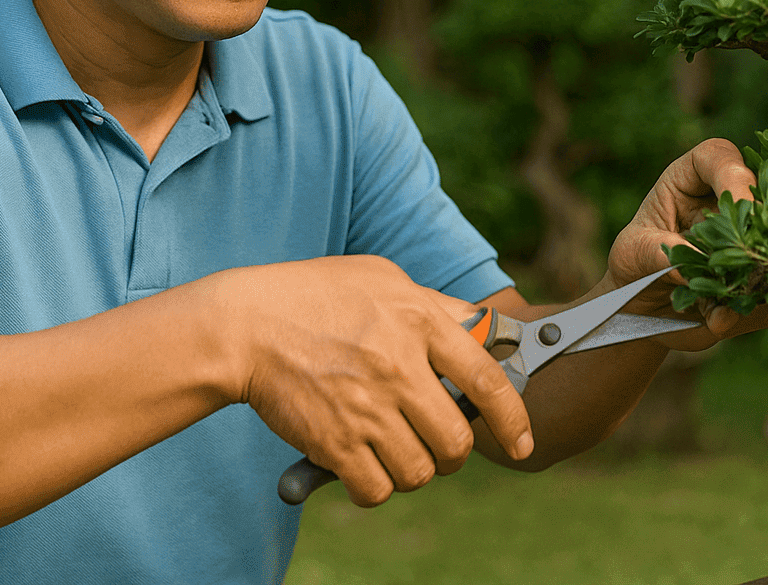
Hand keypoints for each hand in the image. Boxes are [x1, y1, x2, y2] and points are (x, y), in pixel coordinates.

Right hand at [225, 255, 532, 505]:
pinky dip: (375, 489)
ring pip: (420, 471)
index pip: (487, 379)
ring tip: (395, 450)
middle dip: (454, 453)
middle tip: (438, 444)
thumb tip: (480, 329)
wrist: (245, 326)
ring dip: (413, 469)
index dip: (513, 417)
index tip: (522, 441)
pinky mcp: (334, 442)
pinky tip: (364, 467)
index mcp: (418, 321)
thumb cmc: (314, 295)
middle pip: (457, 441)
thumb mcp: (382, 278)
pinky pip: (376, 490)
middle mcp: (399, 367)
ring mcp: (367, 408)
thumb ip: (434, 304)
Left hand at [607, 138, 767, 347]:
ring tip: (721, 303)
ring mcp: (752, 240)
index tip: (743, 204)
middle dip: (764, 226)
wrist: (644, 311)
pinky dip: (759, 305)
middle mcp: (729, 203)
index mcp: (691, 180)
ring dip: (763, 271)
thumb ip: (657, 254)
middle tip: (749, 260)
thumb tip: (697, 262)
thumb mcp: (632, 255)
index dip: (735, 175)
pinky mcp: (764, 276)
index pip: (719, 156)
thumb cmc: (633, 266)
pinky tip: (720, 319)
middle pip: (765, 193)